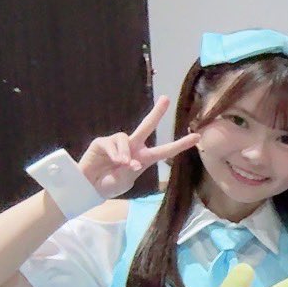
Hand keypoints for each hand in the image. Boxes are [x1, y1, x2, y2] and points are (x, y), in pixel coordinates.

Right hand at [76, 98, 200, 199]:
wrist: (90, 187)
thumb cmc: (110, 185)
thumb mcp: (125, 181)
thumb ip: (132, 170)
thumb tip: (134, 161)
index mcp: (144, 158)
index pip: (165, 150)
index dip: (181, 144)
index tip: (197, 136)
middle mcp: (133, 147)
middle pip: (146, 126)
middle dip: (157, 112)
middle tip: (166, 99)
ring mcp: (118, 143)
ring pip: (127, 138)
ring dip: (126, 153)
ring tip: (122, 165)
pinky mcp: (103, 142)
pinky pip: (113, 143)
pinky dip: (115, 152)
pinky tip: (114, 161)